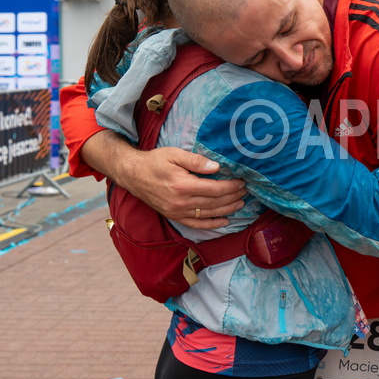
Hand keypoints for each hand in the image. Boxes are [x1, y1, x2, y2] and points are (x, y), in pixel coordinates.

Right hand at [117, 147, 246, 228]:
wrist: (132, 175)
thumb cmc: (154, 161)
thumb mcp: (175, 154)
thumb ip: (196, 161)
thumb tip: (217, 167)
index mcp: (183, 185)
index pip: (215, 189)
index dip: (231, 186)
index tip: (242, 181)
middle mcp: (181, 202)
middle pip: (215, 202)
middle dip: (233, 197)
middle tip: (246, 191)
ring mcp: (177, 212)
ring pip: (209, 214)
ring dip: (227, 210)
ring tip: (240, 203)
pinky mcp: (174, 217)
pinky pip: (197, 224)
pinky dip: (212, 224)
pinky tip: (225, 221)